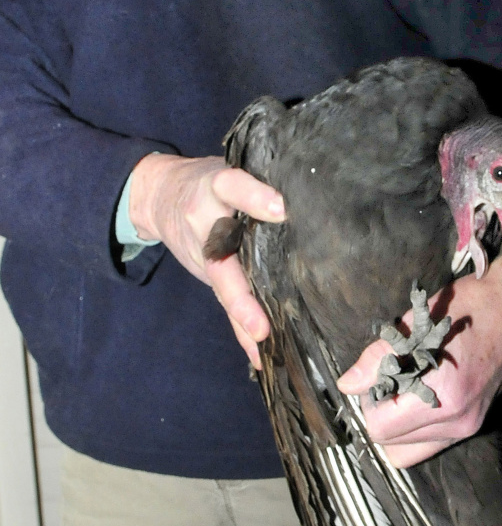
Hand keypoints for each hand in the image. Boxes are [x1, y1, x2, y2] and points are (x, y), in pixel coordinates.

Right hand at [128, 153, 284, 366]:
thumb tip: (315, 193)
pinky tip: (259, 355)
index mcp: (215, 187)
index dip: (254, 197)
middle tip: (261, 322)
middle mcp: (205, 223)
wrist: (162, 196)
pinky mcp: (210, 276)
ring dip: (243, 318)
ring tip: (262, 341)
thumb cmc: (212, 183)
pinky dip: (242, 332)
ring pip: (226, 290)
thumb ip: (262, 182)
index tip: (281, 209)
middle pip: (223, 262)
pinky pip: (227, 305)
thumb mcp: (230, 169)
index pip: (232, 186)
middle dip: (242, 295)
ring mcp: (206, 254)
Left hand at [337, 228, 501, 467]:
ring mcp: (468, 427)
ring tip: (403, 392)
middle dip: (381, 417)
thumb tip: (347, 385)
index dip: (369, 404)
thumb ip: (377, 359)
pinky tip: (418, 398)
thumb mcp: (415, 324)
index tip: (377, 378)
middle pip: (392, 444)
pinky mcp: (474, 425)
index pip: (381, 429)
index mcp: (444, 396)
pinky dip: (416, 428)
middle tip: (388, 384)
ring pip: (409, 451)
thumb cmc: (465, 307)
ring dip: (398, 427)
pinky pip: (431, 445)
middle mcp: (458, 420)